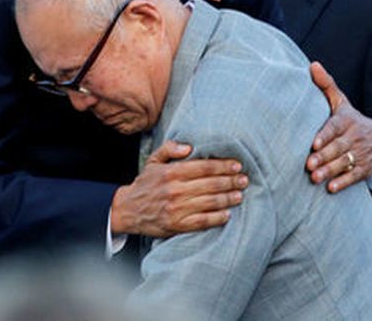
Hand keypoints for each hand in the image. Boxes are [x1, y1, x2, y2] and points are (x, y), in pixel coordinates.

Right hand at [111, 140, 248, 237]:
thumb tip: (189, 146)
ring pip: (209, 202)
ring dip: (227, 198)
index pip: (203, 167)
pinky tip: (227, 214)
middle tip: (244, 180)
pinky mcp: (177, 224)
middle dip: (230, 181)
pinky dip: (217, 218)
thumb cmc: (145, 184)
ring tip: (239, 195)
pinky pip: (202, 221)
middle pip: (210, 184)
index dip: (222, 166)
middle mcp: (175, 190)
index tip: (237, 165)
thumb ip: (170, 149)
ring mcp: (177, 208)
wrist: (127, 210)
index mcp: (171, 172)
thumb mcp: (153, 161)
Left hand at [306, 62, 371, 192]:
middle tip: (309, 165)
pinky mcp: (365, 168)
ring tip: (315, 178)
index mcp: (347, 120)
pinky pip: (355, 176)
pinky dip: (344, 182)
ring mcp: (361, 153)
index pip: (335, 127)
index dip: (325, 136)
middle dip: (324, 156)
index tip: (313, 144)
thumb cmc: (351, 120)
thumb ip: (326, 85)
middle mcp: (355, 136)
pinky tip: (331, 188)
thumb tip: (312, 65)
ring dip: (330, 171)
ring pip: (345, 162)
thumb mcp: (341, 102)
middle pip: (339, 147)